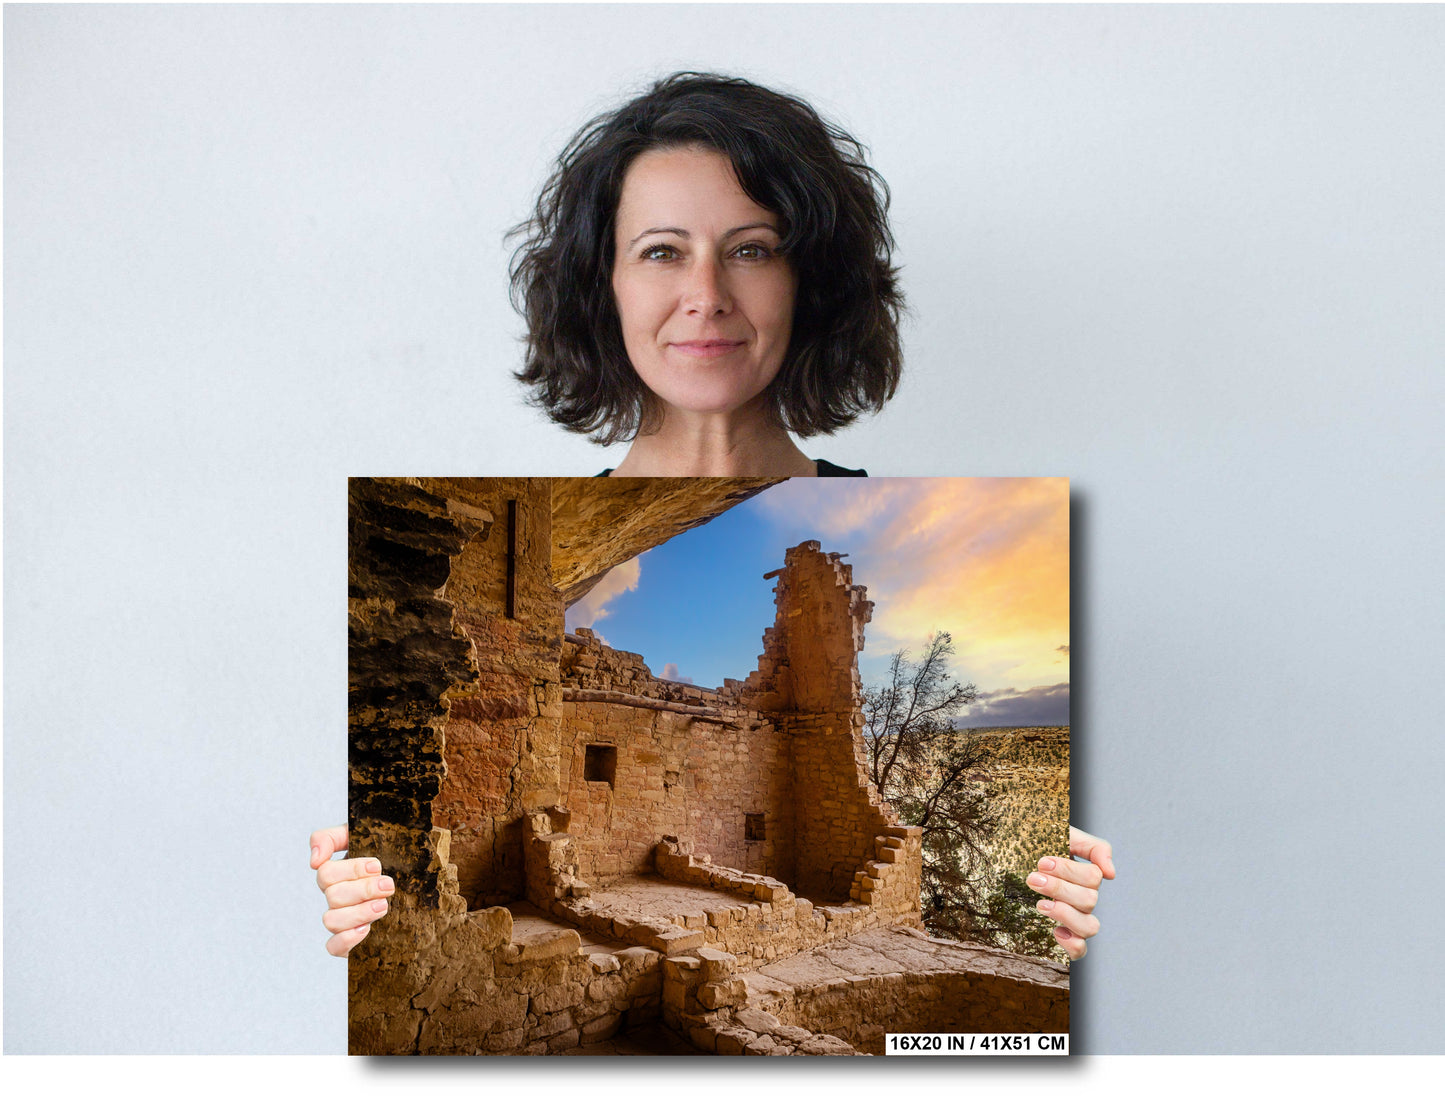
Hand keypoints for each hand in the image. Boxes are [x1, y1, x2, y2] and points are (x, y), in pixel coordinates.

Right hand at [310, 825, 393, 957]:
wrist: (415, 877)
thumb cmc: (386, 852)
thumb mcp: (360, 835)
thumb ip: (330, 838)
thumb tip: (314, 860)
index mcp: (337, 874)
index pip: (326, 873)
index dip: (351, 870)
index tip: (376, 866)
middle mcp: (336, 897)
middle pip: (333, 896)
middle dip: (363, 890)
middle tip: (388, 885)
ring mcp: (342, 919)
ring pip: (331, 921)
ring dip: (359, 912)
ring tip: (383, 905)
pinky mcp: (350, 941)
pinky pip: (333, 947)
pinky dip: (346, 939)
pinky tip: (366, 929)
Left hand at [1027, 826, 1114, 960]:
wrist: (1011, 854)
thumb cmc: (1038, 844)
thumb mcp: (1066, 836)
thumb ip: (1095, 848)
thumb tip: (1111, 874)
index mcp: (1085, 876)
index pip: (1093, 878)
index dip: (1068, 871)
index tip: (1041, 863)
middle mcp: (1083, 899)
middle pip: (1089, 900)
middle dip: (1059, 888)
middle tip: (1032, 879)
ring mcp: (1074, 919)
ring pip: (1090, 927)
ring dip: (1065, 914)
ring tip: (1040, 904)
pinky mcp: (1063, 936)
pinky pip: (1079, 950)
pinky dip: (1072, 943)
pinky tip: (1055, 931)